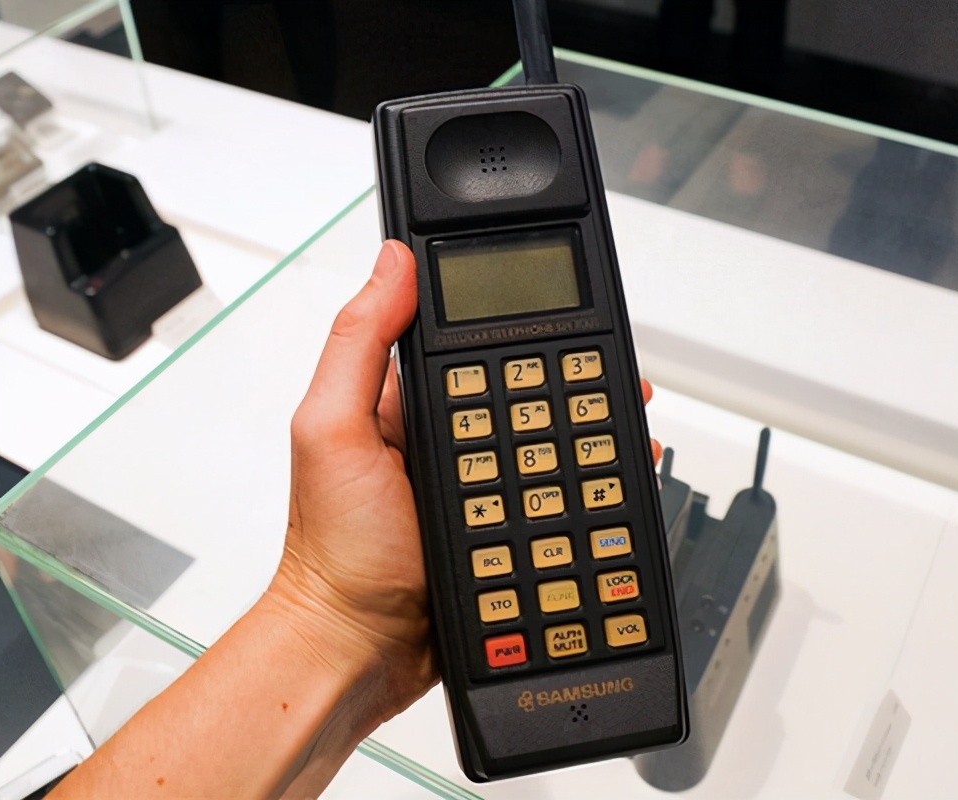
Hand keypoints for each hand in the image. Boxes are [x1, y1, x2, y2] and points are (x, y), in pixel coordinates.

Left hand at [268, 240, 659, 722]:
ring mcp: (483, 482)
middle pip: (526, 389)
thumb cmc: (334, 549)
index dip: (518, 320)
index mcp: (409, 399)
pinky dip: (590, 485)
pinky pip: (558, 494)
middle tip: (615, 373)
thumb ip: (359, 344)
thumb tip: (393, 262)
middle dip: (576, 377)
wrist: (358, 649)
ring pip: (552, 441)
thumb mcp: (330, 430)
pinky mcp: (507, 526)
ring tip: (626, 419)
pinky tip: (614, 478)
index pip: (475, 339)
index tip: (564, 308)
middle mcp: (451, 436)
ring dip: (592, 429)